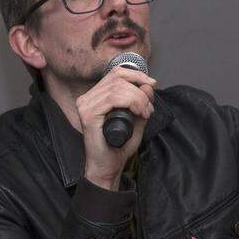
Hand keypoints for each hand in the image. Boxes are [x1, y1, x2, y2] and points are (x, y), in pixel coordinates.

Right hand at [76, 67, 155, 190]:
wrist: (109, 166)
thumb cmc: (120, 145)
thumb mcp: (137, 118)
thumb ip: (142, 102)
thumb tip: (149, 85)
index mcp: (96, 96)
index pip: (116, 73)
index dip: (137, 74)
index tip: (152, 83)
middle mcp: (88, 98)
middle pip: (119, 79)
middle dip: (141, 91)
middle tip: (149, 108)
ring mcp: (86, 106)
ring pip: (118, 88)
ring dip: (139, 99)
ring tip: (145, 113)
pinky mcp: (88, 115)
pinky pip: (113, 99)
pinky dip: (132, 103)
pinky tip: (139, 114)